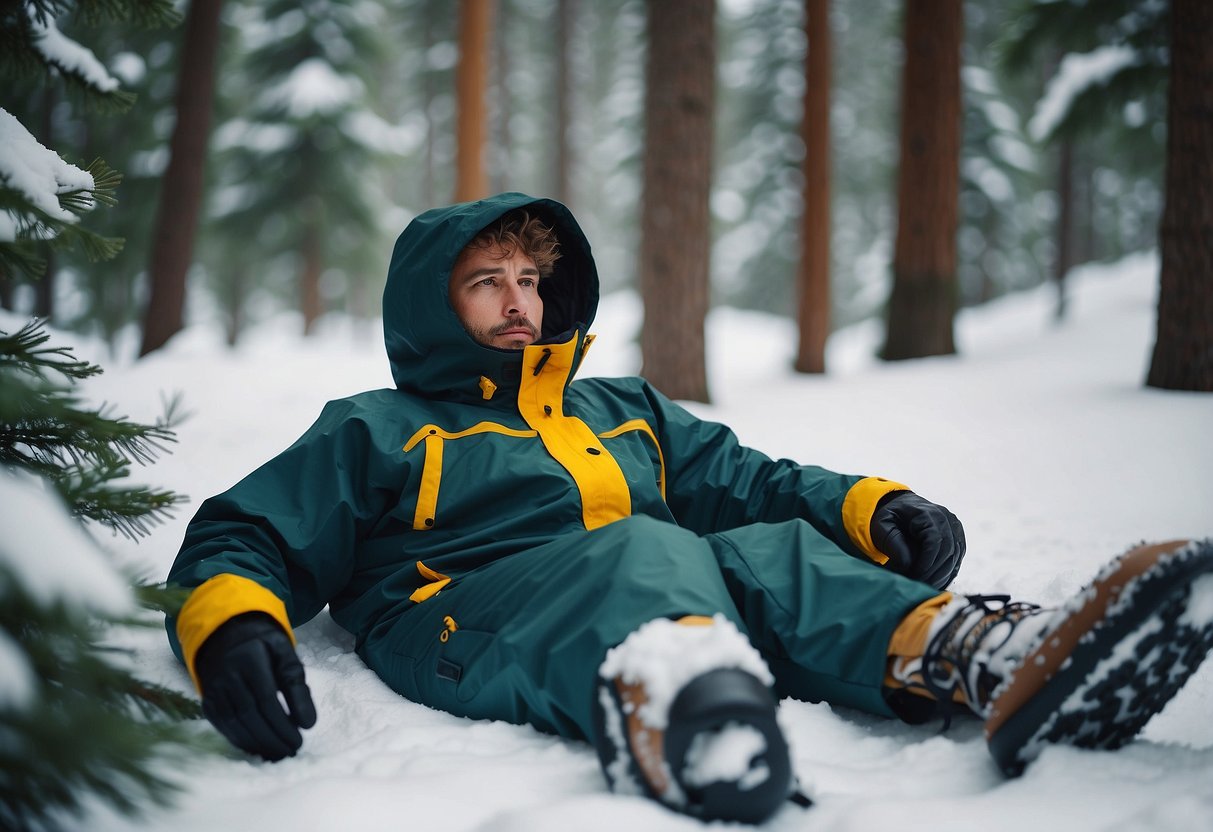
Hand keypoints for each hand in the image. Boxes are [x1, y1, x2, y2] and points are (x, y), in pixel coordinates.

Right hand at [194, 612, 316, 760]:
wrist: (226, 636)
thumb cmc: (263, 647)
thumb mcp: (285, 654)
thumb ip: (297, 685)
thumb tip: (308, 723)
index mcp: (249, 659)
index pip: (265, 699)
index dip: (282, 724)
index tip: (300, 740)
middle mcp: (225, 675)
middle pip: (249, 715)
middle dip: (272, 738)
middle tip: (291, 752)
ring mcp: (212, 690)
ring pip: (234, 724)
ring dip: (258, 744)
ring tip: (279, 754)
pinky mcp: (207, 703)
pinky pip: (224, 727)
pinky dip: (242, 741)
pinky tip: (259, 748)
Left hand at [870, 491, 965, 588]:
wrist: (901, 507)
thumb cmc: (890, 517)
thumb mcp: (883, 526)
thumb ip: (893, 542)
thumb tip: (908, 565)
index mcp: (929, 513)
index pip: (935, 541)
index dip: (927, 562)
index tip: (914, 576)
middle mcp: (948, 519)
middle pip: (948, 552)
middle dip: (933, 573)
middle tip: (918, 586)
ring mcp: (956, 530)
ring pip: (955, 559)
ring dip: (940, 577)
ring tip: (923, 587)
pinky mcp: (958, 540)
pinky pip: (957, 561)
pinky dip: (945, 575)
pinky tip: (932, 583)